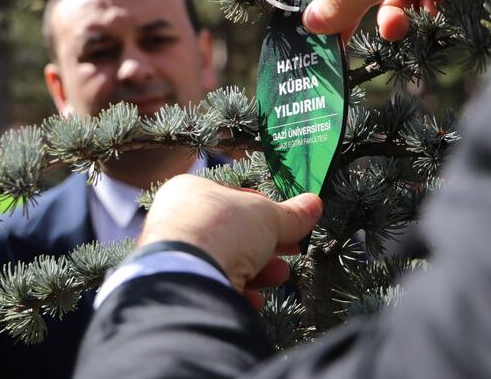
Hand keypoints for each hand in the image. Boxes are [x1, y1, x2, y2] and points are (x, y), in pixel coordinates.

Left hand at [139, 175, 322, 298]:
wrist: (188, 276)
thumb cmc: (222, 229)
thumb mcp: (268, 216)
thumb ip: (291, 214)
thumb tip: (314, 204)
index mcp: (190, 192)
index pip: (234, 198)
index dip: (265, 210)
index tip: (287, 223)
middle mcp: (176, 222)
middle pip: (232, 233)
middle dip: (266, 245)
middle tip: (291, 250)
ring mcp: (175, 257)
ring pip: (226, 261)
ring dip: (258, 270)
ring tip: (278, 275)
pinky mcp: (180, 288)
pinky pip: (214, 287)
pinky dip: (238, 292)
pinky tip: (255, 299)